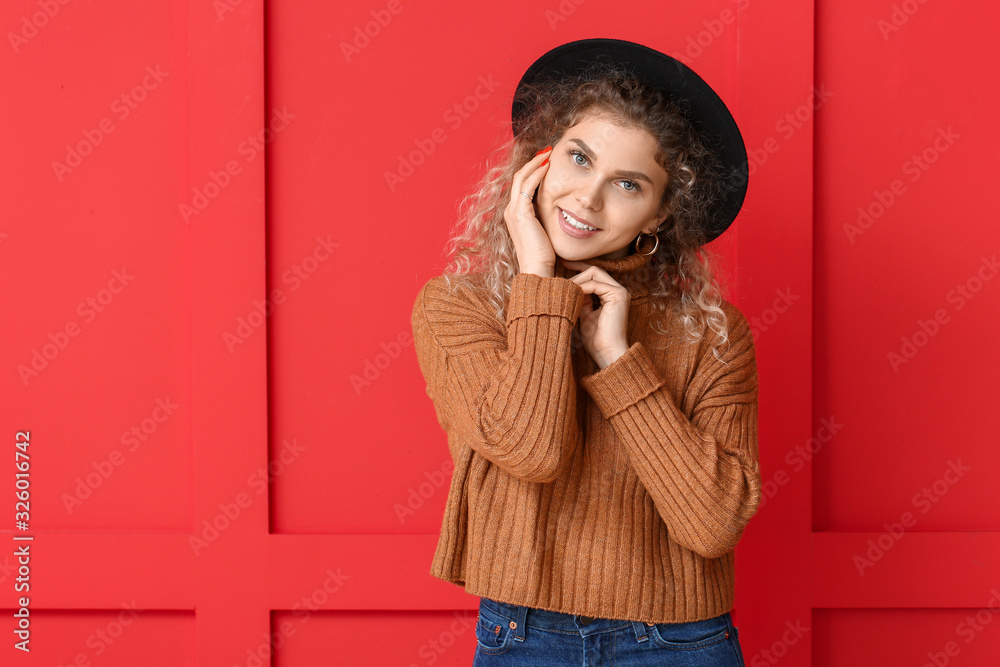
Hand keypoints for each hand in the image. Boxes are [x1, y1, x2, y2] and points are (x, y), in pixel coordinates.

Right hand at [504, 147, 554, 275]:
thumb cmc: (544, 256)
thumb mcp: (544, 231)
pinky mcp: (521, 213)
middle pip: (519, 177)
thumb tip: (558, 210)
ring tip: (548, 153)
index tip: (546, 161)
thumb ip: (545, 218)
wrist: (537, 269)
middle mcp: (510, 210)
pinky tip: (548, 166)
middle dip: (533, 162)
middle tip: (547, 151)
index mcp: (515, 215)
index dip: (532, 171)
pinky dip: (537, 173)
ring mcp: (513, 211)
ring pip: (521, 178)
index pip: (521, 186)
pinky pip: (528, 186)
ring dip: (535, 163)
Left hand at [560, 259, 629, 368]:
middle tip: (559, 277)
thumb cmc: (595, 340)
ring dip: (576, 280)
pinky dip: (581, 288)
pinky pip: (595, 284)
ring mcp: (620, 292)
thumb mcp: (584, 314)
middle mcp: (618, 291)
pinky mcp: (618, 296)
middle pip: (594, 270)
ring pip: (594, 273)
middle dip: (576, 270)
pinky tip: (571, 295)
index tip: (562, 264)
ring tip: (563, 290)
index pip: (595, 275)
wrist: (607, 353)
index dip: (578, 269)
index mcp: (611, 295)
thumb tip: (567, 286)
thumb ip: (580, 299)